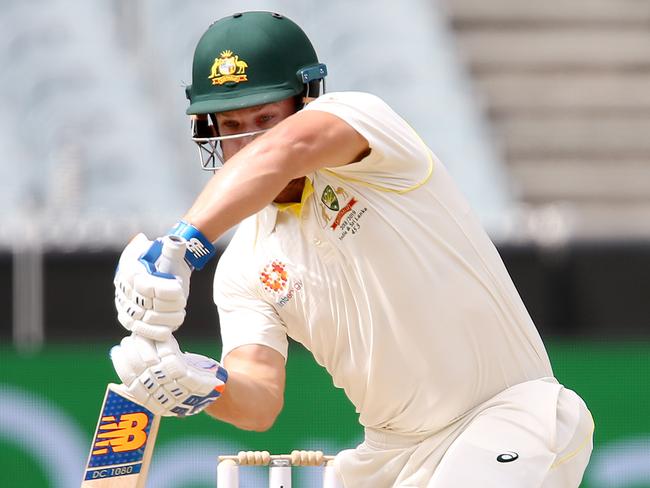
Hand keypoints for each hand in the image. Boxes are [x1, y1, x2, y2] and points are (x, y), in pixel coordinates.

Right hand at [110, 334, 227, 416]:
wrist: (218, 390)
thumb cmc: (187, 382)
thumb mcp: (164, 381)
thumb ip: (146, 372)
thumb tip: (120, 355)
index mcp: (156, 406)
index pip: (131, 385)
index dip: (122, 366)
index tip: (117, 350)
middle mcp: (165, 402)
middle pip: (140, 374)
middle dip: (131, 354)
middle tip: (128, 340)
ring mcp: (178, 390)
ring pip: (153, 366)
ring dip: (144, 348)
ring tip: (141, 335)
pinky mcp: (191, 379)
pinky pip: (172, 359)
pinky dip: (163, 346)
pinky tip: (162, 336)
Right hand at [114, 234, 190, 340]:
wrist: (162, 269)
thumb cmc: (167, 260)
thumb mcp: (170, 251)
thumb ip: (173, 247)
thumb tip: (175, 243)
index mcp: (131, 268)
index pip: (146, 286)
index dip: (165, 291)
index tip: (180, 290)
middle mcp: (124, 286)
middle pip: (147, 304)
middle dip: (169, 305)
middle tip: (182, 302)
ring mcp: (124, 303)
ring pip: (145, 318)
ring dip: (167, 318)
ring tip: (180, 313)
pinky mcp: (128, 317)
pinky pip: (137, 329)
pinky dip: (154, 332)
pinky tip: (168, 331)